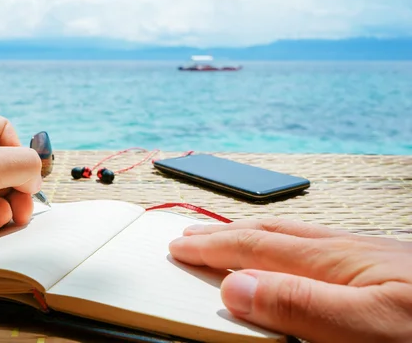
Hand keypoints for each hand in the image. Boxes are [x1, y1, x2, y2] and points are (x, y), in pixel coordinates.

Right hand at [169, 218, 411, 342]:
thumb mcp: (371, 330)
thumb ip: (304, 306)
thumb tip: (239, 286)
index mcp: (336, 263)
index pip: (255, 250)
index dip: (213, 248)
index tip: (180, 246)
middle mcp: (346, 251)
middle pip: (268, 235)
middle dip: (223, 234)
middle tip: (190, 233)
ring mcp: (366, 255)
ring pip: (293, 236)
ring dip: (251, 234)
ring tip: (229, 234)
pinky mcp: (384, 265)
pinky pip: (316, 243)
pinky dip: (286, 242)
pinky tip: (298, 250)